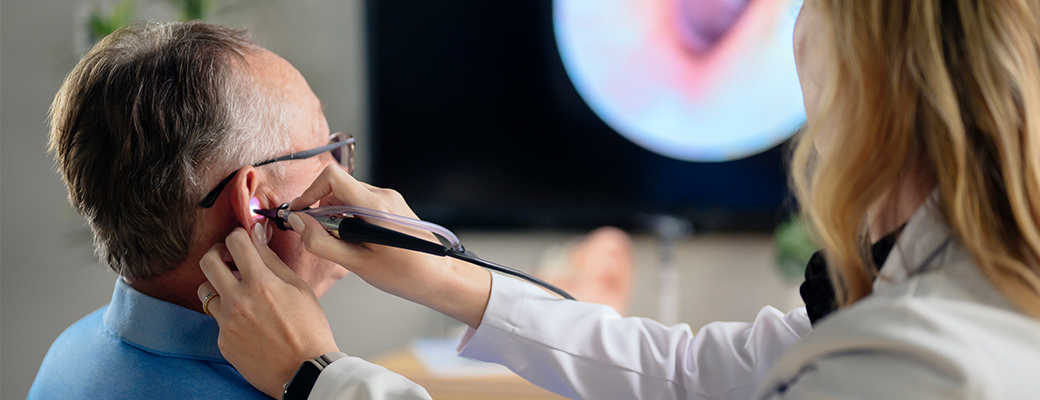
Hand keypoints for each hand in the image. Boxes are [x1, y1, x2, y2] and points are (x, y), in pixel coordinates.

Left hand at [198, 223, 338, 398]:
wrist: (305, 370)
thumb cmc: (309, 330)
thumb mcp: (299, 288)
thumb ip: (273, 261)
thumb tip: (257, 237)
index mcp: (260, 283)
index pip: (235, 242)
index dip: (237, 235)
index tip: (241, 239)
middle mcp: (238, 301)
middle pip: (207, 262)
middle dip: (216, 253)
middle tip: (228, 257)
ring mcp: (226, 323)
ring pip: (205, 291)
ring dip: (217, 285)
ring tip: (236, 291)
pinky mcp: (223, 341)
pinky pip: (217, 319)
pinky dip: (229, 315)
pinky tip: (249, 322)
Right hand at [287, 166, 490, 327]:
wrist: (440, 277)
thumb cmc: (405, 274)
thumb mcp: (356, 263)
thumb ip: (321, 242)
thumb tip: (296, 222)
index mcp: (376, 205)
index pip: (332, 177)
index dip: (309, 192)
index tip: (299, 214)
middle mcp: (384, 196)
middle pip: (338, 188)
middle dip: (321, 210)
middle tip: (323, 238)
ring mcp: (390, 199)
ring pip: (348, 196)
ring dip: (336, 216)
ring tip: (345, 244)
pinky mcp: (392, 206)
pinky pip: (361, 203)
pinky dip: (350, 218)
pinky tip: (357, 242)